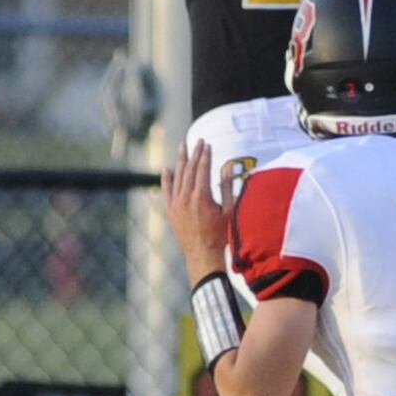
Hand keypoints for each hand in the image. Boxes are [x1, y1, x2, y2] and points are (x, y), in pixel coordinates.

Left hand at [162, 140, 231, 281]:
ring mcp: (176, 205)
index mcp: (201, 197)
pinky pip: (166, 192)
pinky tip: (166, 170)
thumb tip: (227, 170)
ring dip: (180, 161)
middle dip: (194, 154)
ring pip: (177, 178)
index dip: (205, 156)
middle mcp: (186, 199)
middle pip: (189, 170)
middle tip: (197, 142)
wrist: (203, 254)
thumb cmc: (220, 234)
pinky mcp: (171, 212)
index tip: (207, 144)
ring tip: (182, 148)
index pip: (202, 169)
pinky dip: (166, 180)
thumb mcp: (229, 210)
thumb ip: (226, 188)